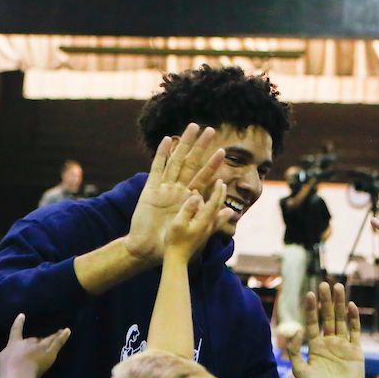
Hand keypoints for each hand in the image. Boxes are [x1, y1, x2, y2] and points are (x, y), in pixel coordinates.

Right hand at [0, 313, 70, 377]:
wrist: (18, 374)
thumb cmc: (4, 370)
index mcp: (15, 343)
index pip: (16, 330)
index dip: (19, 323)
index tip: (22, 316)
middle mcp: (28, 342)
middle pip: (36, 337)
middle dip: (40, 336)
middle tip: (46, 331)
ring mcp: (40, 346)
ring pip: (49, 338)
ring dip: (55, 333)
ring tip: (62, 329)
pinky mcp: (50, 352)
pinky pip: (58, 342)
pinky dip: (63, 336)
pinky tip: (68, 331)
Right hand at [125, 124, 225, 263]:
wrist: (148, 250)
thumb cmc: (171, 243)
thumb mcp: (195, 231)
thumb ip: (212, 219)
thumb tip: (230, 211)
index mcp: (189, 198)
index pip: (204, 178)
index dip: (213, 164)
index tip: (223, 151)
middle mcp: (178, 190)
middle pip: (191, 163)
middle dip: (201, 147)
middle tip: (211, 130)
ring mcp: (164, 188)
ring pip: (176, 161)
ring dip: (184, 144)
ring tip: (192, 128)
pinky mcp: (150, 190)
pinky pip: (157, 169)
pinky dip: (161, 154)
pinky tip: (167, 140)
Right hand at [163, 182, 231, 261]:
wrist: (177, 259)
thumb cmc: (175, 240)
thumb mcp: (178, 223)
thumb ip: (188, 209)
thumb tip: (197, 196)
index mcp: (203, 221)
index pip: (213, 203)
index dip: (217, 191)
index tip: (220, 181)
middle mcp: (208, 225)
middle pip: (218, 207)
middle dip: (221, 194)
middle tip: (223, 184)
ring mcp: (207, 231)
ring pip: (216, 214)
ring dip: (219, 202)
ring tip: (221, 195)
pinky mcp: (204, 235)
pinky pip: (215, 221)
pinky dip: (220, 214)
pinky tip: (224, 213)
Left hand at [287, 282, 363, 377]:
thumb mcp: (299, 370)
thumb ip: (295, 350)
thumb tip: (297, 330)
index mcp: (315, 346)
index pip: (312, 322)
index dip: (311, 308)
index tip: (309, 293)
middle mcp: (329, 343)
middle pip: (328, 317)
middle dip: (326, 301)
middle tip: (325, 284)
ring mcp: (343, 346)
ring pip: (342, 321)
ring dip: (340, 304)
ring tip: (339, 287)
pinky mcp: (357, 352)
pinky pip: (355, 332)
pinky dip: (354, 319)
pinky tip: (351, 306)